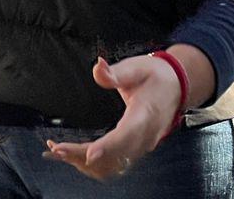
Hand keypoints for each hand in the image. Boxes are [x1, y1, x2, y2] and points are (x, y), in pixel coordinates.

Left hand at [43, 55, 183, 180]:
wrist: (176, 86)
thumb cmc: (156, 76)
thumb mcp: (137, 67)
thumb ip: (115, 72)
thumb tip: (98, 69)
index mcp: (145, 114)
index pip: (126, 135)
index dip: (108, 147)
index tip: (89, 154)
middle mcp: (145, 136)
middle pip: (114, 156)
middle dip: (83, 155)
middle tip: (56, 149)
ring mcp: (142, 146)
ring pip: (112, 165)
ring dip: (85, 162)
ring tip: (58, 152)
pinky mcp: (136, 149)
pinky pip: (114, 164)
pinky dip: (93, 164)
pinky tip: (74, 155)